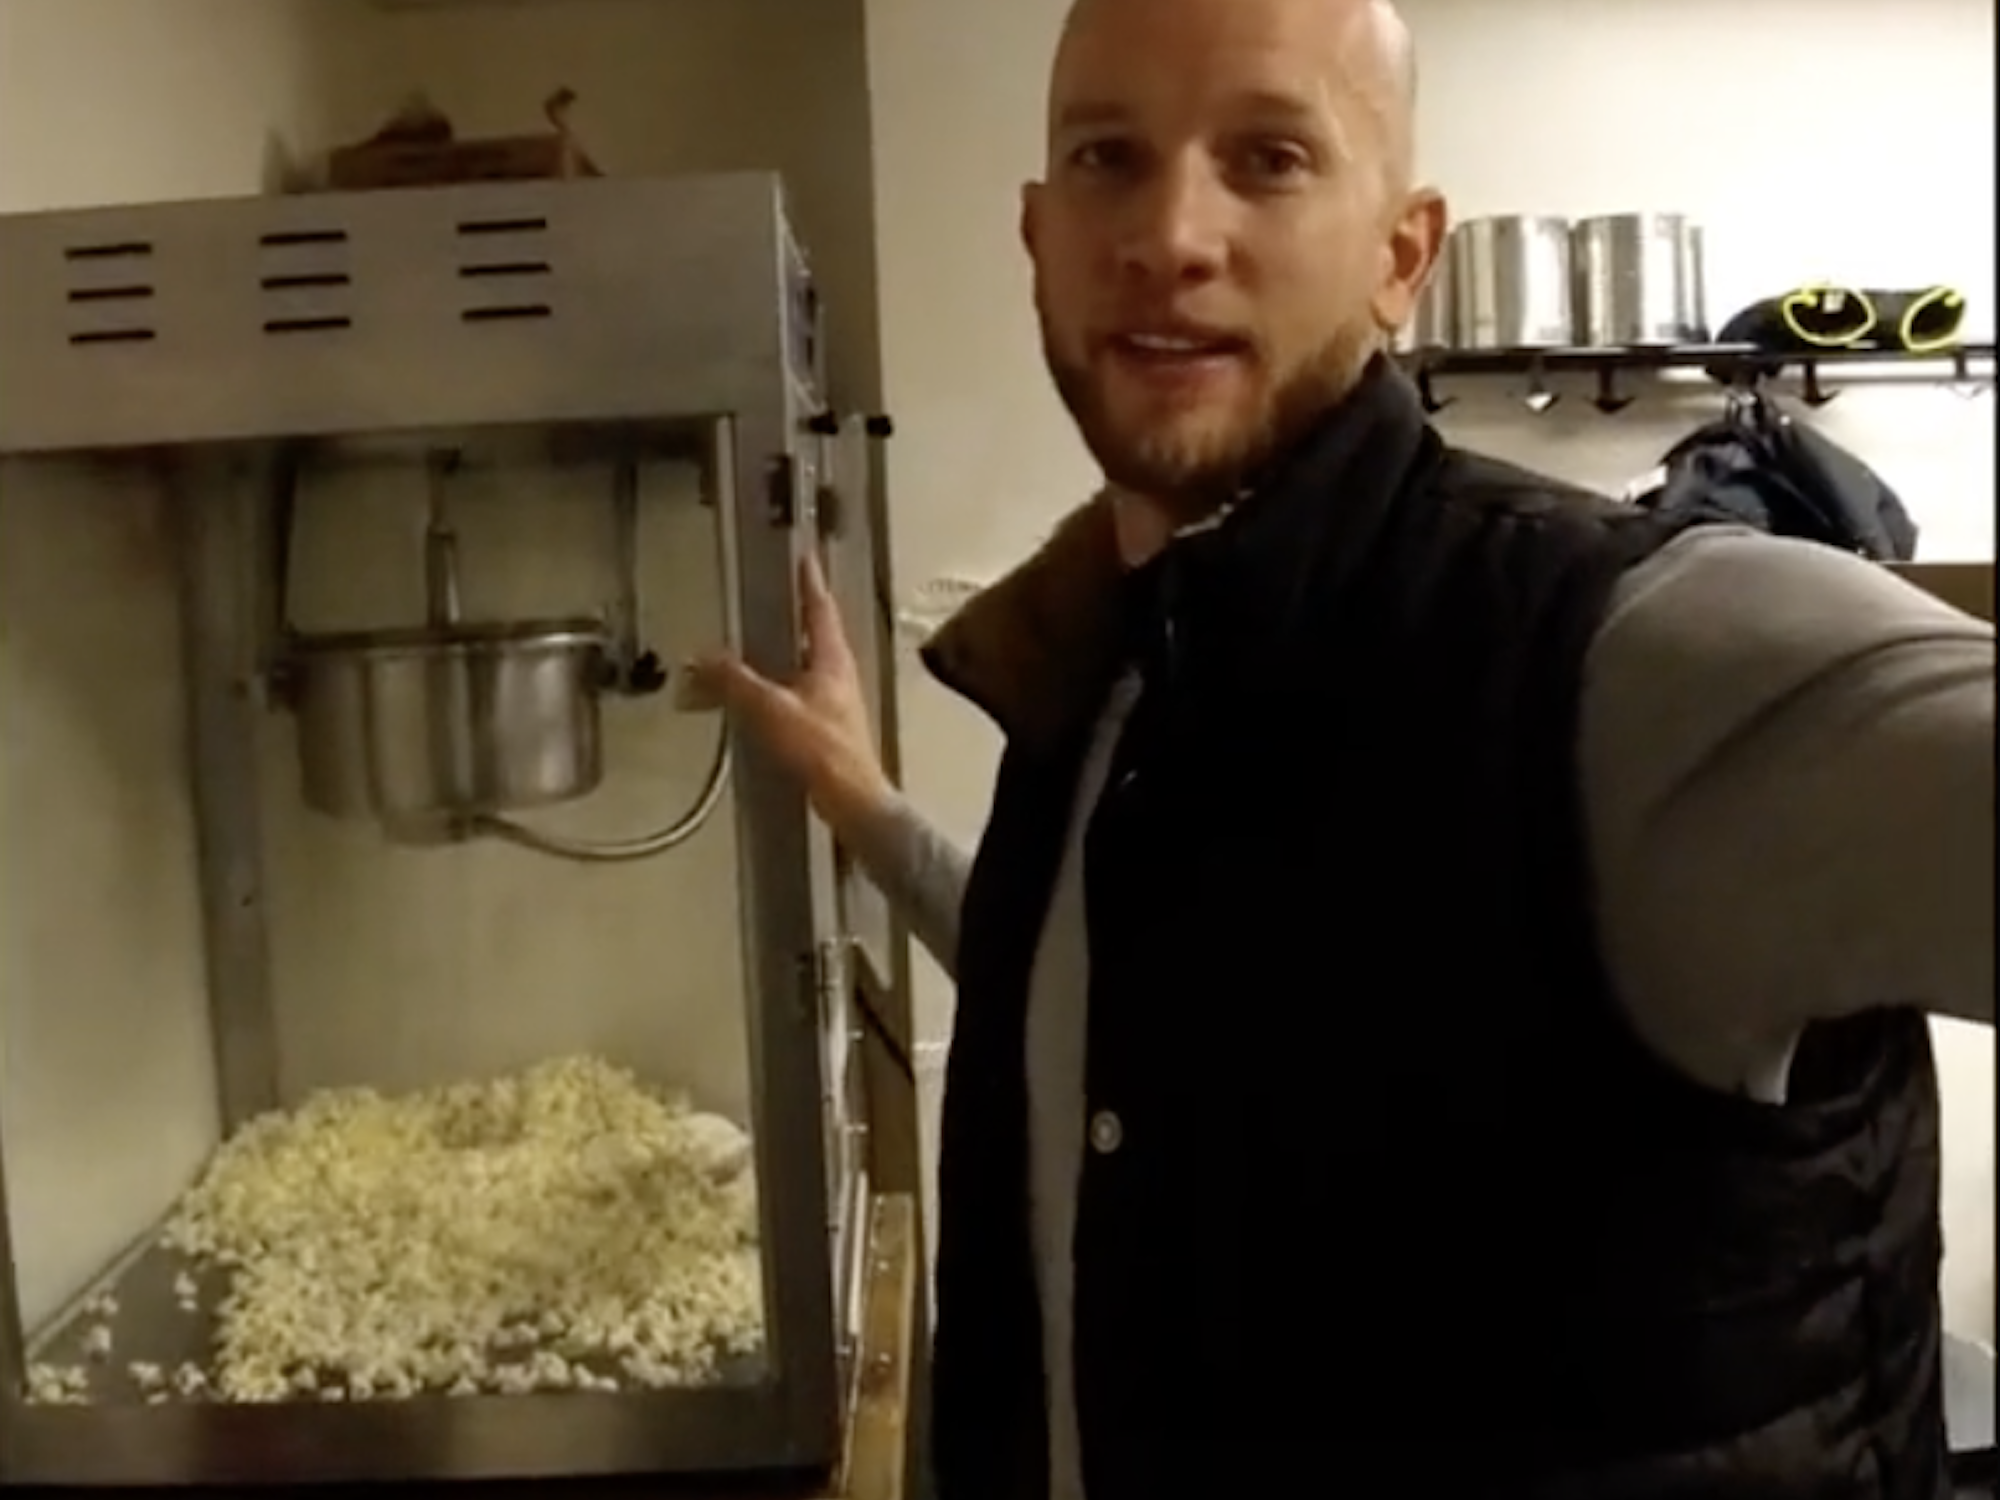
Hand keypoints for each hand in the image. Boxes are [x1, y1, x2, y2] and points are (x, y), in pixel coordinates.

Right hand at [687, 552, 893, 835]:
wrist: (850, 797)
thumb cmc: (820, 748)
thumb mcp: (769, 708)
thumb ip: (733, 682)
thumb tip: (701, 659)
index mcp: (832, 659)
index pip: (820, 607)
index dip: (810, 581)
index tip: (803, 556)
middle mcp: (840, 674)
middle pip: (817, 633)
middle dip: (797, 613)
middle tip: (777, 594)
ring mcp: (837, 701)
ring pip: (808, 664)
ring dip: (786, 651)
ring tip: (759, 642)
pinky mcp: (829, 727)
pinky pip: (801, 694)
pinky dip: (780, 685)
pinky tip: (761, 697)